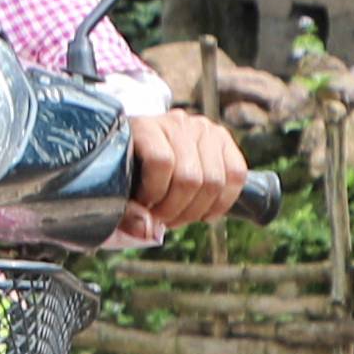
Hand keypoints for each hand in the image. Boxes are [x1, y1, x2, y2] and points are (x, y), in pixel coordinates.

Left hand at [125, 105, 246, 232]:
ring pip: (214, 180)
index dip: (154, 195)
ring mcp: (204, 129)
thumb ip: (126, 214)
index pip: (161, 162)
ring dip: (196, 211)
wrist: (140, 153)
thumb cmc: (126, 177)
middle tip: (162, 220)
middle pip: (190, 178)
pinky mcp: (224, 140)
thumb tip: (150, 231)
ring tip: (178, 217)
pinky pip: (236, 175)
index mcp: (144, 127)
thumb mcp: (116, 193)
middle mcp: (177, 122)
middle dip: (176, 211)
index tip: (144, 208)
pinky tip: (203, 213)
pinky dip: (222, 203)